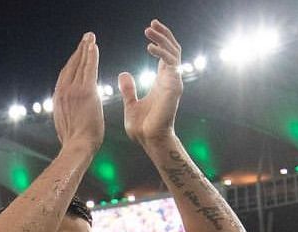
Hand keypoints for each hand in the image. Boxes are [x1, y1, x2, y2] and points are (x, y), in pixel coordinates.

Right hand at [52, 32, 103, 151]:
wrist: (76, 146)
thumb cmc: (75, 141)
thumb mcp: (65, 123)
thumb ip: (67, 112)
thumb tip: (70, 112)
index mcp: (59, 98)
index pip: (66, 75)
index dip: (73, 62)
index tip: (78, 54)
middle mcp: (63, 90)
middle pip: (72, 65)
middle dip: (79, 50)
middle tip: (86, 38)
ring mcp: (73, 90)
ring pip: (80, 64)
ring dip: (86, 49)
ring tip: (90, 38)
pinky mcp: (85, 91)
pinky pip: (89, 68)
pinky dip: (91, 56)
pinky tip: (94, 47)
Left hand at [118, 20, 183, 146]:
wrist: (149, 141)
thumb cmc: (142, 128)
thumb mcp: (131, 104)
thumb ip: (128, 90)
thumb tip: (123, 74)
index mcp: (161, 82)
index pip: (165, 55)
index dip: (160, 40)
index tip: (150, 28)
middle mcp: (170, 80)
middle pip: (173, 49)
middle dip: (164, 35)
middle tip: (151, 24)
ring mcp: (173, 83)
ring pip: (174, 52)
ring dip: (163, 39)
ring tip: (149, 30)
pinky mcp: (173, 87)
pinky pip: (171, 64)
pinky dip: (162, 53)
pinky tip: (150, 46)